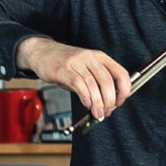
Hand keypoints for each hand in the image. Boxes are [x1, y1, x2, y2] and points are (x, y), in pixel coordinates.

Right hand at [16, 37, 131, 119]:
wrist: (41, 52)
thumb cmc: (65, 63)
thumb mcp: (85, 68)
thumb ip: (96, 82)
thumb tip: (107, 103)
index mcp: (100, 57)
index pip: (121, 73)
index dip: (124, 90)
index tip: (120, 102)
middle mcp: (90, 57)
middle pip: (107, 80)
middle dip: (109, 100)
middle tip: (107, 111)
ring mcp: (76, 62)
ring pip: (93, 84)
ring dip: (97, 103)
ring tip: (97, 113)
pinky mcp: (63, 69)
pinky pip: (78, 84)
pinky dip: (85, 96)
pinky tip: (87, 104)